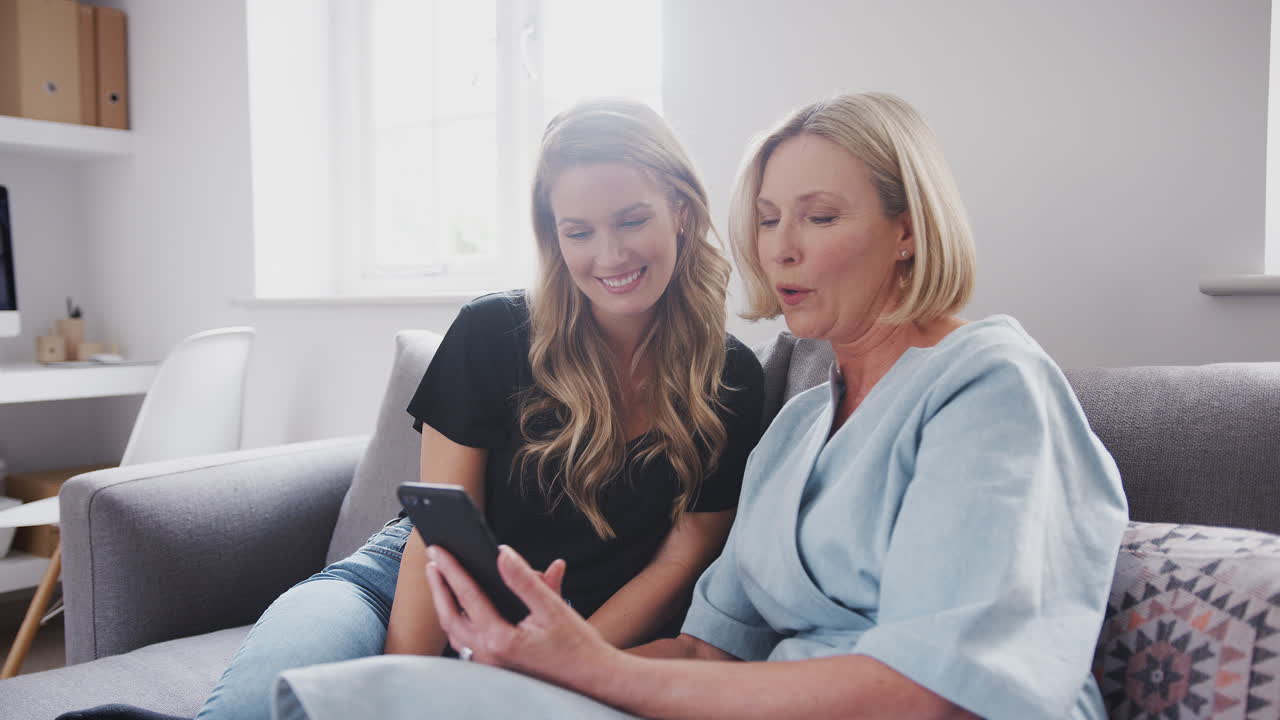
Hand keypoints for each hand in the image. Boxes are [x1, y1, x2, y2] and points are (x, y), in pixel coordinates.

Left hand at [425, 544, 616, 691]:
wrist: (591, 677)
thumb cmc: (576, 644)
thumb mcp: (552, 607)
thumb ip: (524, 580)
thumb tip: (502, 553)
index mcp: (500, 639)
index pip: (468, 596)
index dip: (452, 569)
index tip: (439, 550)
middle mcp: (489, 655)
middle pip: (451, 616)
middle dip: (439, 587)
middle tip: (433, 561)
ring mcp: (490, 664)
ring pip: (455, 632)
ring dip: (446, 605)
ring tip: (442, 581)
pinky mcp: (495, 667)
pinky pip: (466, 644)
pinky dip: (458, 623)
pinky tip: (462, 608)